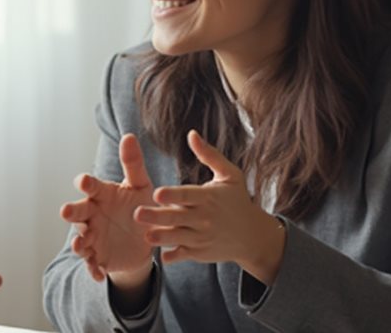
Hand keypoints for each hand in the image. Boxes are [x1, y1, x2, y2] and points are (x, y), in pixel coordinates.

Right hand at [60, 134, 155, 282]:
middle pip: (78, 212)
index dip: (86, 183)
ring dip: (78, 243)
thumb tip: (129, 136)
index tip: (83, 181)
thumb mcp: (141, 186)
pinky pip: (93, 264)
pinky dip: (93, 269)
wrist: (146, 239)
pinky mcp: (99, 257)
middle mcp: (93, 215)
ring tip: (80, 246)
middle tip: (66, 211)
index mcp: (102, 195)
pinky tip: (98, 274)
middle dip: (72, 212)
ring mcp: (94, 237)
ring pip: (81, 239)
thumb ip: (133, 164)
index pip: (91, 186)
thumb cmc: (139, 206)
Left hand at [134, 131, 285, 283]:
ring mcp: (202, 237)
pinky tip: (161, 254)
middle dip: (158, 216)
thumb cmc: (237, 200)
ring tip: (146, 236)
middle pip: (178, 217)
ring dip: (161, 237)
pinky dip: (173, 255)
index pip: (187, 195)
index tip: (156, 193)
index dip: (172, 195)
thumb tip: (191, 134)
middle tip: (137, 214)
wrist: (253, 236)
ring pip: (178, 237)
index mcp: (208, 197)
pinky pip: (184, 254)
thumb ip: (209, 155)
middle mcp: (205, 218)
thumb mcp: (230, 175)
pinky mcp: (200, 252)